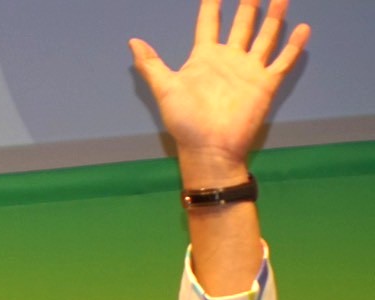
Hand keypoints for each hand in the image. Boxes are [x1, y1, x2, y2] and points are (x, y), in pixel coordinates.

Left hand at [130, 0, 309, 181]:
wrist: (209, 147)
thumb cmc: (185, 121)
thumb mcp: (164, 89)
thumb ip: (151, 64)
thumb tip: (133, 41)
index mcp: (205, 58)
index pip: (208, 24)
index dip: (211, 5)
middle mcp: (229, 60)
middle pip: (242, 24)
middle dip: (248, 4)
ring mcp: (249, 71)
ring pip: (266, 36)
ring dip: (274, 17)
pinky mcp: (266, 84)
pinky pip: (283, 60)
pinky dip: (294, 45)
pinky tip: (303, 28)